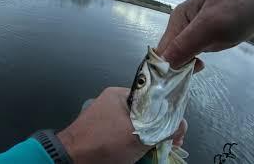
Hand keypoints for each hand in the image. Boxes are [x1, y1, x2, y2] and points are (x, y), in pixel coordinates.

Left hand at [57, 87, 186, 163]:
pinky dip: (135, 144)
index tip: (176, 131)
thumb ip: (165, 129)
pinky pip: (125, 134)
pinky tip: (141, 155)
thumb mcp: (140, 136)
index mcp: (120, 95)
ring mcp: (107, 118)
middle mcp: (113, 103)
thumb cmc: (104, 144)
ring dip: (148, 139)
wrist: (72, 160)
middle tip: (170, 144)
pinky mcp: (103, 132)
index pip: (153, 99)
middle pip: (146, 114)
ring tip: (156, 152)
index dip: (168, 114)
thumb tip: (181, 126)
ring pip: (136, 126)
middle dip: (160, 130)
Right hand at [157, 0, 253, 67]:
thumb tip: (163, 65)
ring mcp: (191, 34)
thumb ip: (186, 44)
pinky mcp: (201, 40)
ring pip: (179, 57)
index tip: (175, 79)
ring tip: (200, 67)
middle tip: (192, 72)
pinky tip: (201, 66)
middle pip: (169, 54)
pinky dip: (192, 64)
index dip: (165, 66)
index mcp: (178, 20)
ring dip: (185, 67)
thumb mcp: (211, 24)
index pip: (162, 49)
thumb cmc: (239, 6)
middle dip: (176, 67)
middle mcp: (181, 27)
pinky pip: (189, 56)